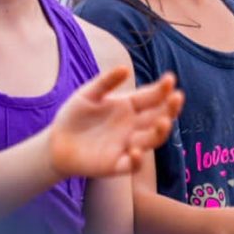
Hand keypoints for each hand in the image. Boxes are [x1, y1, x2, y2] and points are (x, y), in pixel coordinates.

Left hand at [47, 67, 182, 178]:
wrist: (56, 142)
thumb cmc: (74, 116)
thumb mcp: (88, 94)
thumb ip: (106, 82)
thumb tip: (126, 68)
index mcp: (128, 107)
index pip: (151, 97)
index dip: (162, 89)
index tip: (170, 79)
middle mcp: (132, 126)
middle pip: (157, 117)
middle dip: (169, 108)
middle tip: (177, 97)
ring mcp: (126, 145)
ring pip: (151, 140)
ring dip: (160, 132)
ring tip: (164, 122)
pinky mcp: (115, 164)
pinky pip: (131, 165)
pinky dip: (136, 160)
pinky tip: (135, 151)